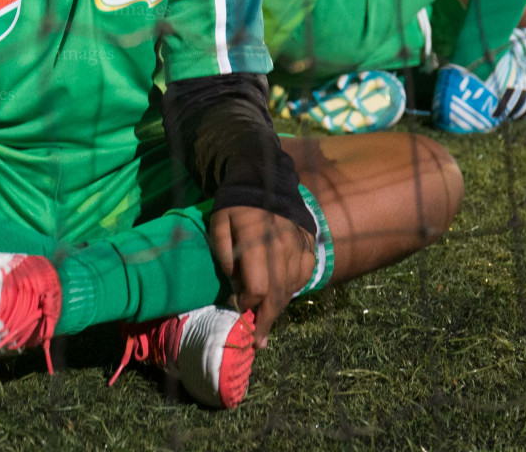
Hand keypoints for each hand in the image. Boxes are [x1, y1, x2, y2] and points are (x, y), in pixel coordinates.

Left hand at [207, 205, 315, 348]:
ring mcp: (298, 248)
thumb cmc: (235, 206)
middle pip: (278, 294)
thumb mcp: (218, 223)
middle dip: (267, 321)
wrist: (265, 181)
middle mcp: (282, 248)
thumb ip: (223, 253)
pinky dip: (292, 290)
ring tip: (266, 322)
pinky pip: (303, 277)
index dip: (247, 303)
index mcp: (257, 242)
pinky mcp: (307, 247)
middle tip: (259, 343)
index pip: (258, 286)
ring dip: (279, 308)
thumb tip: (234, 284)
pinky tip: (281, 295)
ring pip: (292, 288)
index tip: (238, 308)